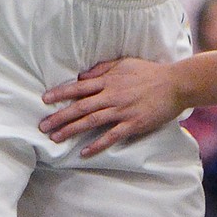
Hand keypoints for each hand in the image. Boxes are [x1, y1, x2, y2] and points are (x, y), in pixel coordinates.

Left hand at [39, 57, 179, 156]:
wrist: (174, 84)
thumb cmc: (148, 72)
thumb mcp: (124, 63)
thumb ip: (102, 69)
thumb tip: (82, 76)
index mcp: (108, 80)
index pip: (79, 87)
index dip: (61, 93)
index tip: (45, 99)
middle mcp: (111, 95)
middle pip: (81, 106)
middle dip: (60, 116)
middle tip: (42, 125)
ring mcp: (121, 111)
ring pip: (91, 122)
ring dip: (72, 130)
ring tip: (56, 138)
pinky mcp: (132, 124)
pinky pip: (111, 136)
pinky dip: (97, 145)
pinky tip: (84, 153)